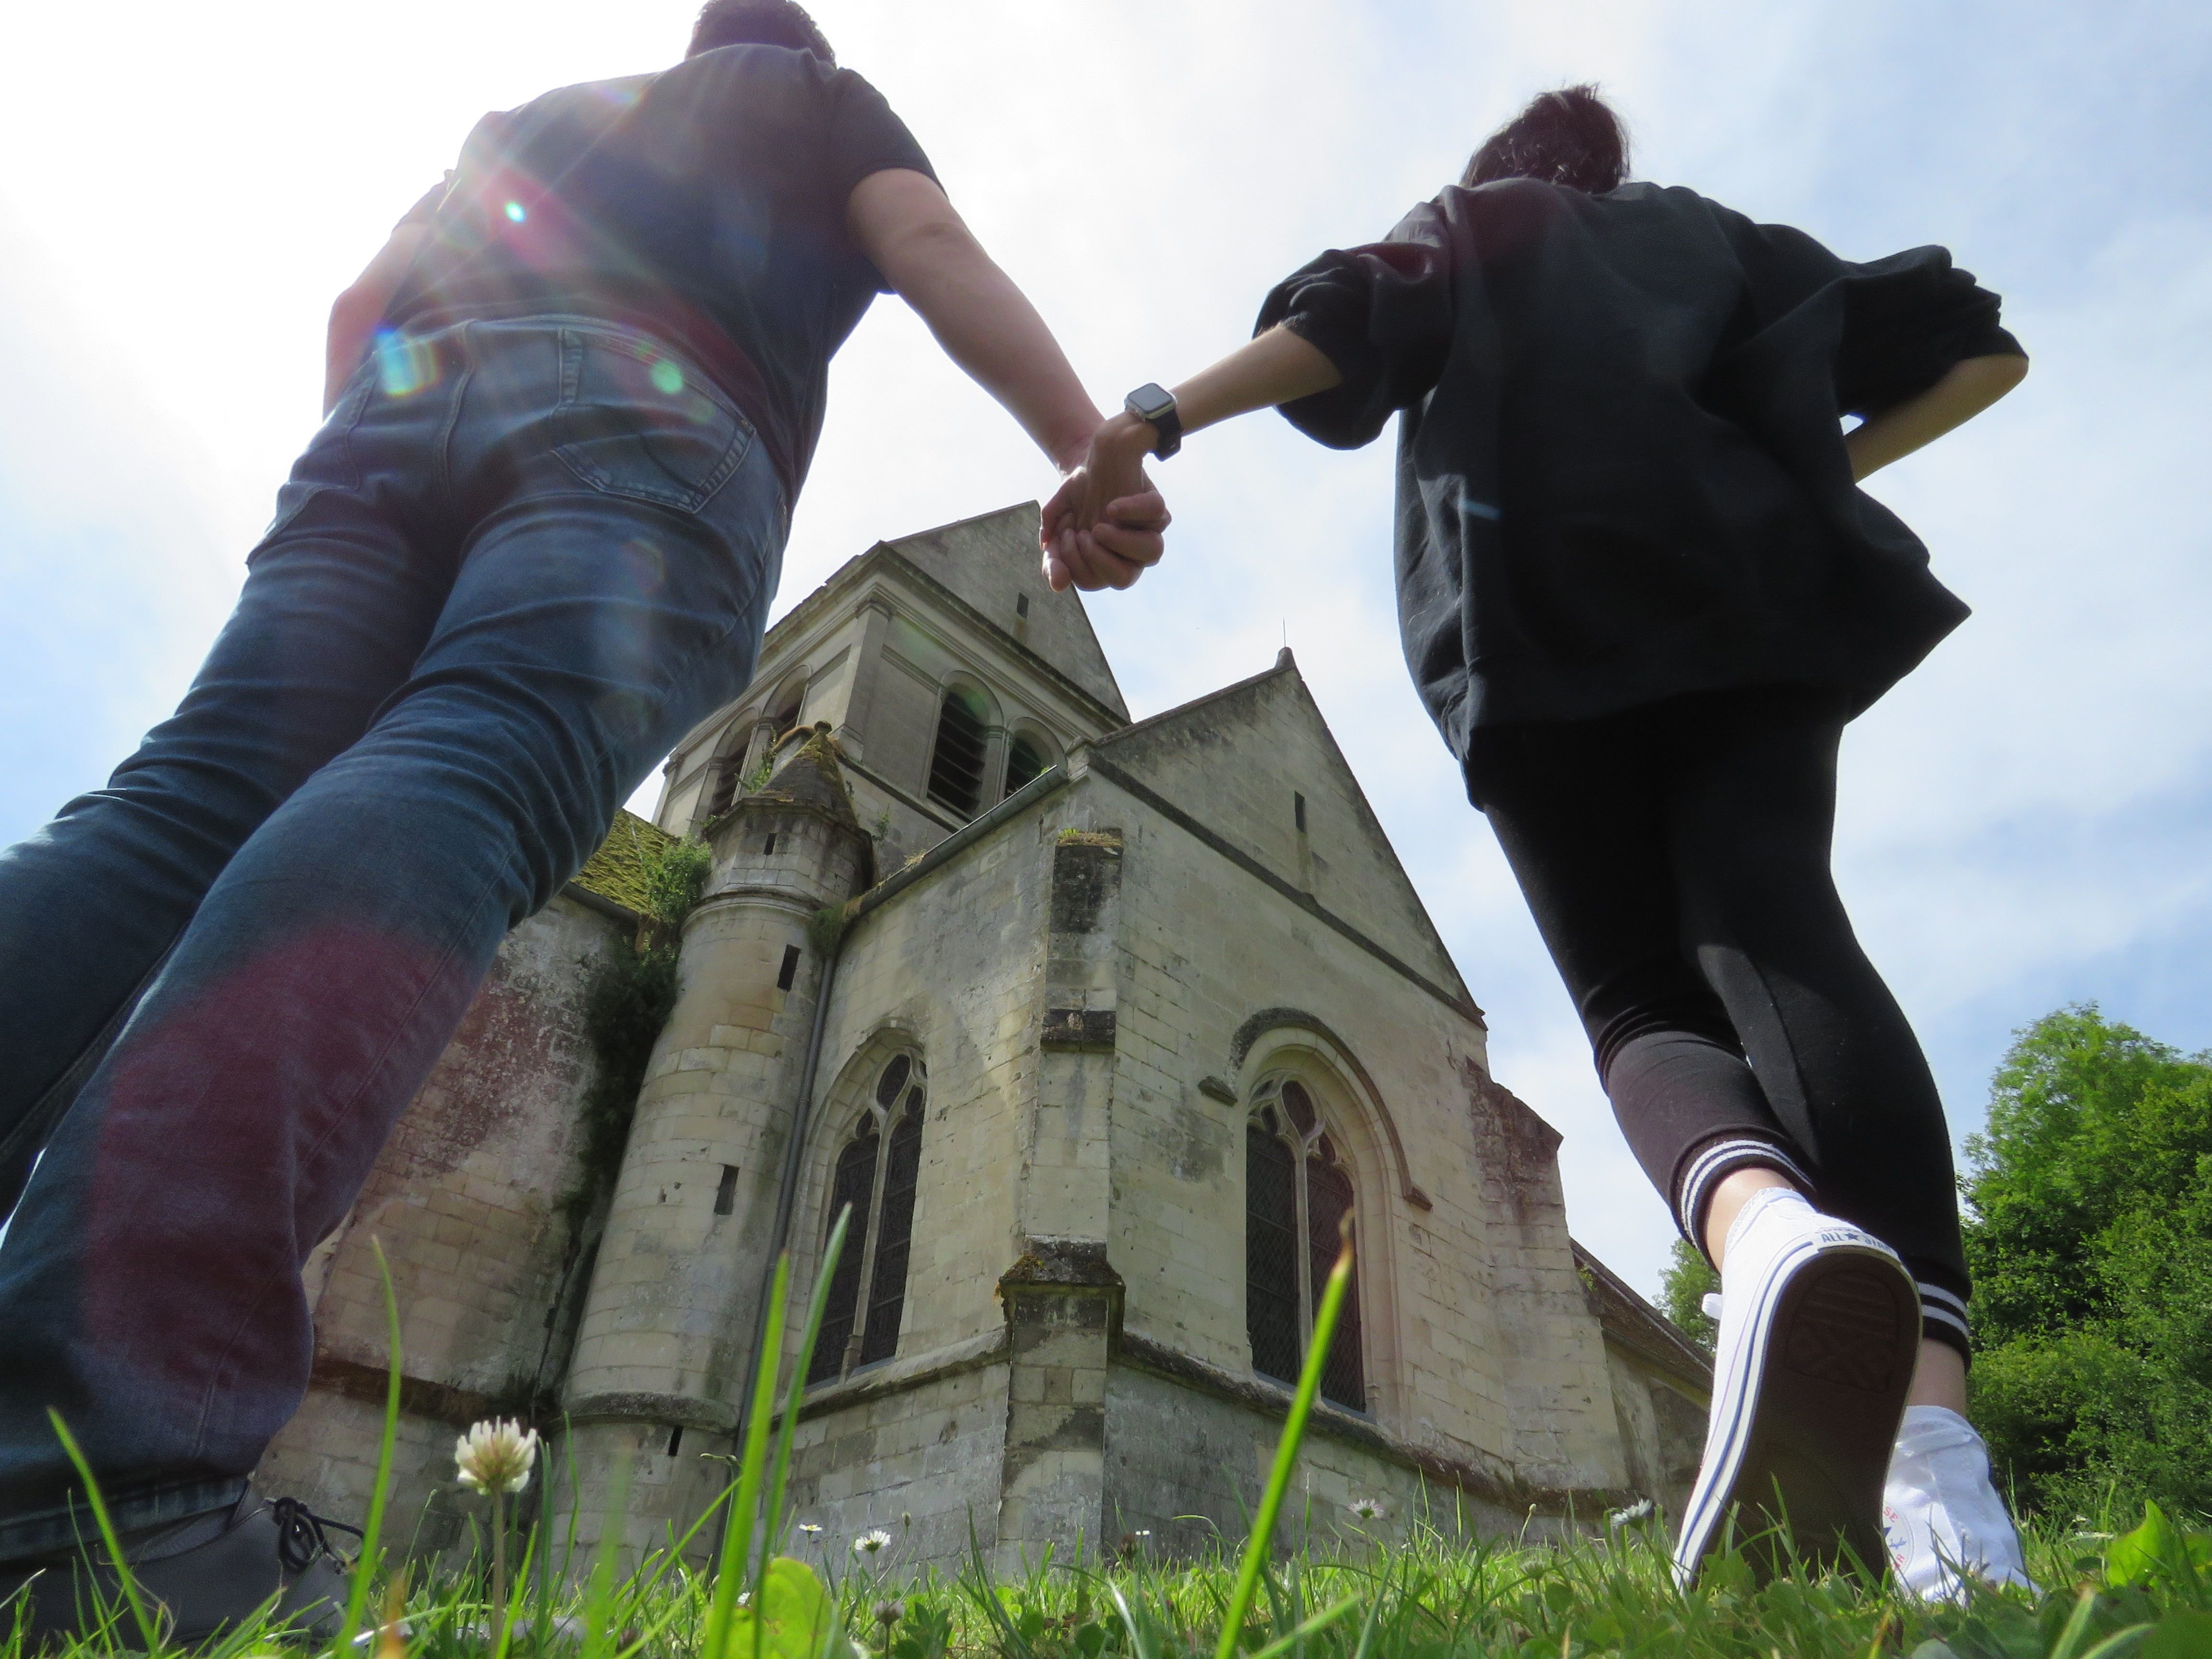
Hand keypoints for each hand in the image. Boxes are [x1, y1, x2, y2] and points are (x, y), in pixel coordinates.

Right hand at [1040, 413, 1171, 591]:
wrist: (1085, 463)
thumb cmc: (1074, 503)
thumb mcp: (1056, 529)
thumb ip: (1053, 558)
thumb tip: (1058, 585)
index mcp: (1106, 563)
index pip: (1095, 581)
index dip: (1075, 565)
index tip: (1063, 537)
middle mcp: (1130, 552)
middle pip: (1125, 578)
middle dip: (1097, 560)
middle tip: (1083, 535)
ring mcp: (1146, 528)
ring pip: (1153, 551)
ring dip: (1119, 542)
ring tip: (1097, 526)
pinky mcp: (1154, 504)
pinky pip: (1157, 513)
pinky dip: (1132, 512)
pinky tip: (1112, 508)